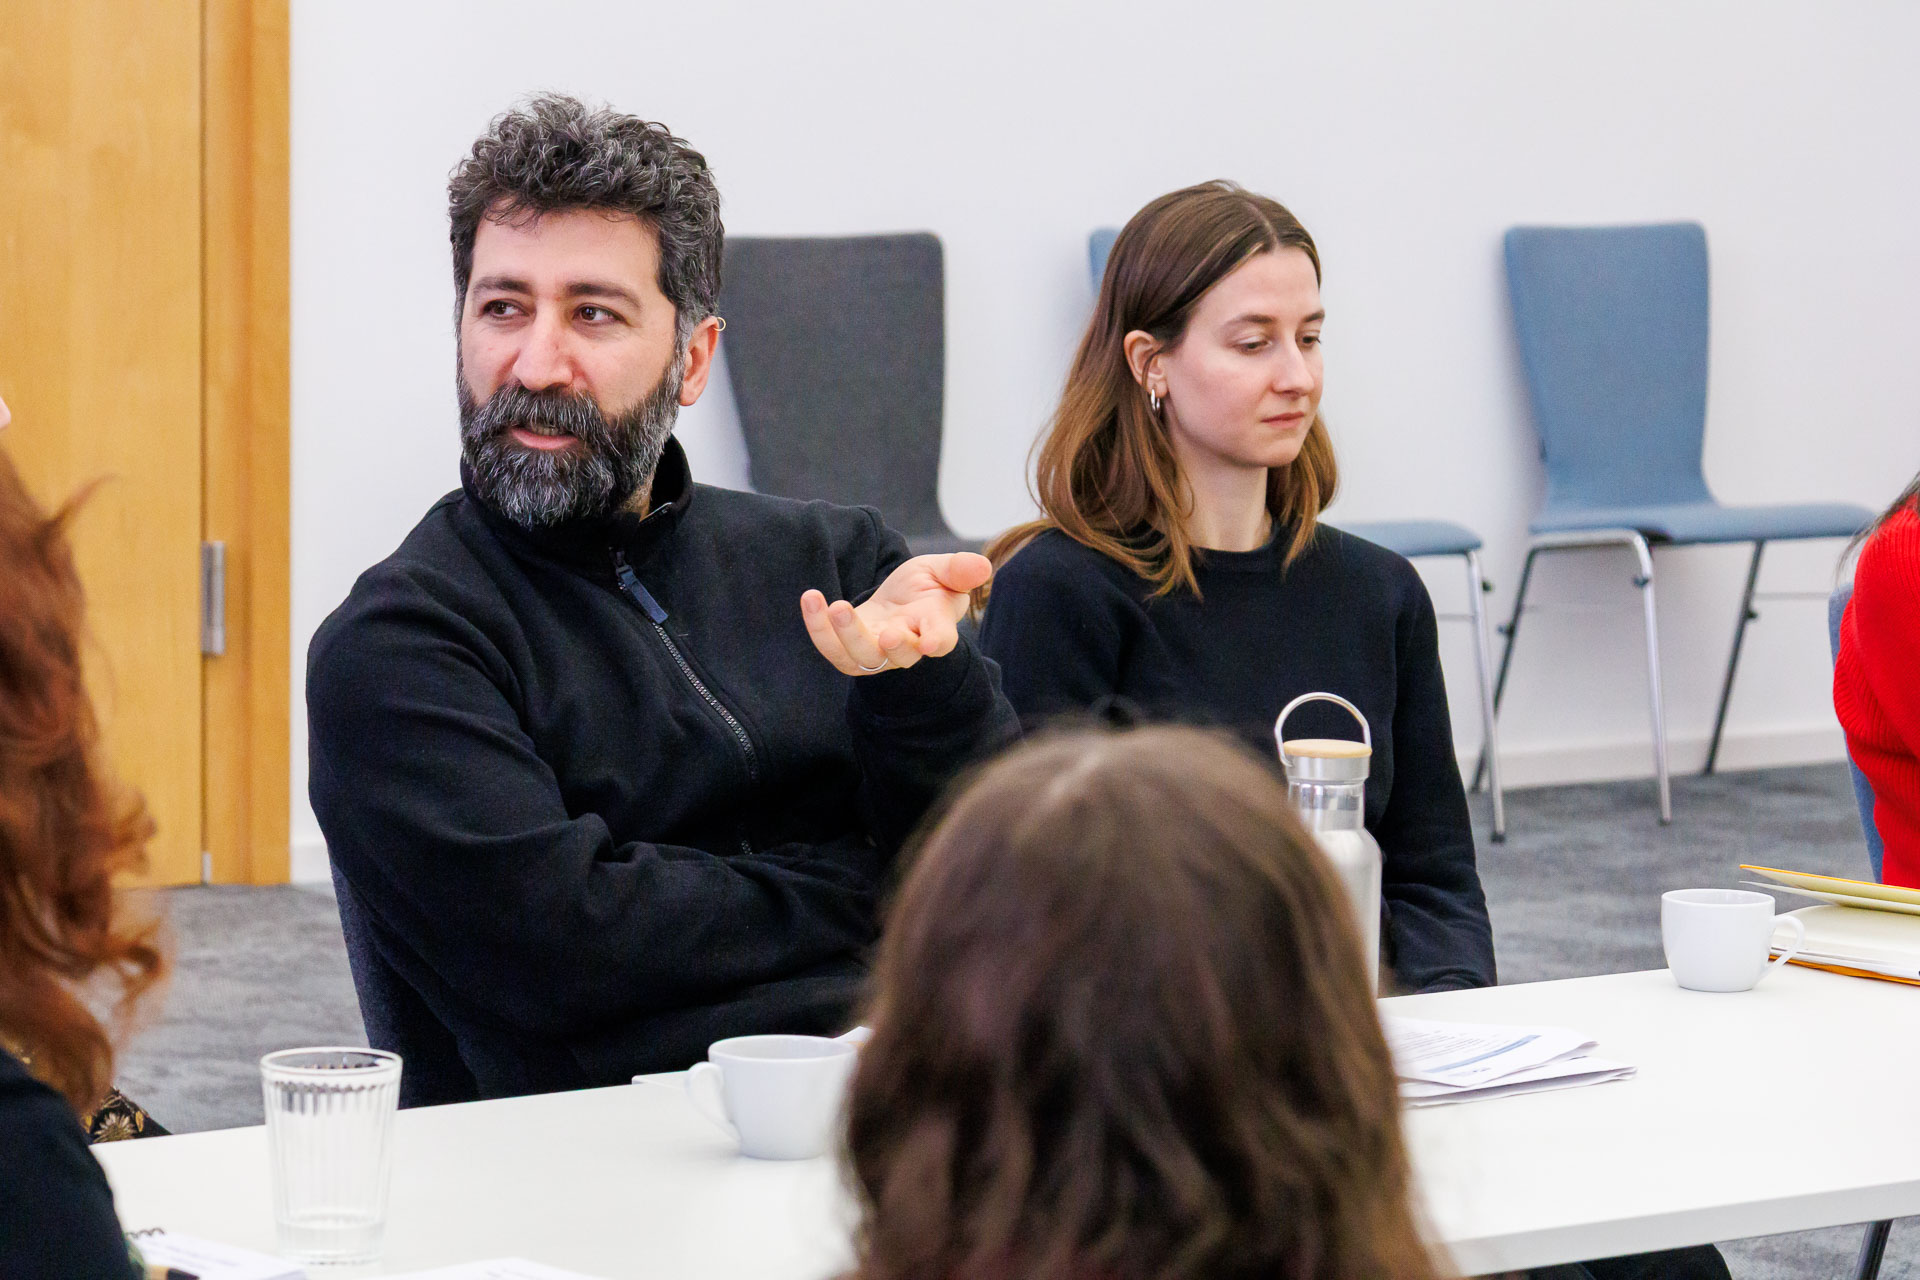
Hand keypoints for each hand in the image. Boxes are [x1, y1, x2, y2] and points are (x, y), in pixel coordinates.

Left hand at [801, 552, 991, 675]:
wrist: (901, 601)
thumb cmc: (927, 587)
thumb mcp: (943, 570)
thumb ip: (959, 569)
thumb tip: (983, 566)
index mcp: (935, 627)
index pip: (940, 640)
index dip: (936, 642)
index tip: (931, 643)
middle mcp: (906, 646)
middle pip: (900, 656)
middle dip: (893, 646)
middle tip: (886, 632)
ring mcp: (876, 652)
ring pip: (860, 656)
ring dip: (846, 634)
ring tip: (836, 606)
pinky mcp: (849, 651)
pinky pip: (831, 647)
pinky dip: (818, 626)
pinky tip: (811, 598)